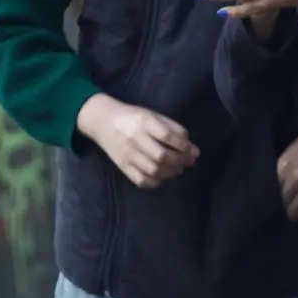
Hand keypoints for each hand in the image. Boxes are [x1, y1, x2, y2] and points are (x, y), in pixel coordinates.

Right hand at [77, 94, 198, 187]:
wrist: (103, 121)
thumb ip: (175, 131)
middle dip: (179, 161)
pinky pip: (141, 180)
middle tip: (187, 162)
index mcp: (144, 121)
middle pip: (161, 156)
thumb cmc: (134, 117)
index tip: (192, 151)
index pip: (167, 136)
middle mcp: (135, 138)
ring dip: (170, 173)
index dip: (183, 146)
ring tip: (177, 169)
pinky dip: (155, 181)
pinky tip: (162, 176)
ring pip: (153, 170)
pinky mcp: (122, 166)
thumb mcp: (154, 116)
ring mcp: (127, 154)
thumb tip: (195, 151)